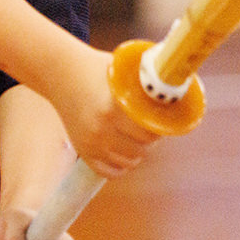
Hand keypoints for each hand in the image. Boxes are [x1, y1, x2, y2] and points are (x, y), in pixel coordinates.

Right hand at [55, 46, 159, 178]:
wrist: (59, 71)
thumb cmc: (96, 67)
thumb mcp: (122, 69)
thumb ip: (146, 81)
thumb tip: (179, 87)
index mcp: (114, 107)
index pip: (150, 133)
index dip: (160, 128)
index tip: (163, 120)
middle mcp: (101, 128)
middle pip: (141, 149)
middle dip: (150, 140)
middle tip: (151, 128)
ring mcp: (90, 141)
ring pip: (127, 162)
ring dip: (137, 153)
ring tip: (137, 138)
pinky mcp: (82, 150)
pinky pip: (108, 171)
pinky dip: (121, 166)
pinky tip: (125, 153)